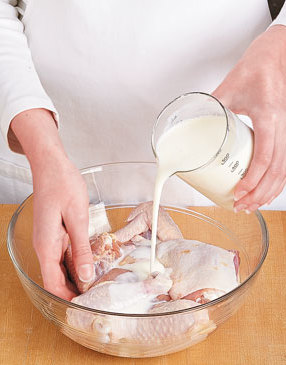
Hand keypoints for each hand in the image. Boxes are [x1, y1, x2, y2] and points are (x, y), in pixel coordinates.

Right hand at [11, 109, 93, 299]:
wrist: (52, 165)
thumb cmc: (62, 186)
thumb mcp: (77, 218)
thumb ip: (81, 249)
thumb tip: (85, 275)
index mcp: (47, 245)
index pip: (53, 283)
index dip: (67, 298)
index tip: (84, 308)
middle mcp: (44, 246)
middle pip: (56, 278)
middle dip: (73, 290)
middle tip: (97, 296)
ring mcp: (49, 239)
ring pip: (60, 267)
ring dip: (75, 277)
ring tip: (97, 283)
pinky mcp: (55, 232)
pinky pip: (64, 254)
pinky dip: (76, 262)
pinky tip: (90, 262)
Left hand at [213, 25, 285, 211]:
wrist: (275, 57)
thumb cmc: (255, 68)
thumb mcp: (227, 88)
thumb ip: (207, 107)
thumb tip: (187, 125)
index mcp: (268, 116)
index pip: (265, 155)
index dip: (252, 179)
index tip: (238, 193)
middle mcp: (282, 127)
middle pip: (276, 170)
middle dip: (258, 193)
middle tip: (240, 206)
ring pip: (284, 170)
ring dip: (268, 192)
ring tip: (251, 206)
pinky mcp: (284, 134)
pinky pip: (285, 163)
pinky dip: (276, 182)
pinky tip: (265, 191)